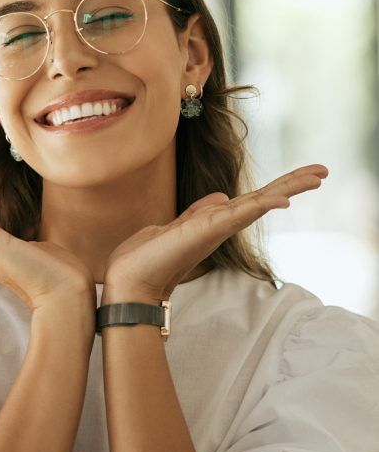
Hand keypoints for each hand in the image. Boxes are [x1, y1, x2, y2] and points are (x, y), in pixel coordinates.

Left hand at [103, 164, 328, 302]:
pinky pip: (239, 214)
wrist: (129, 280)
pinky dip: (262, 206)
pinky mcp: (207, 231)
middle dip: (293, 184)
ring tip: (317, 175)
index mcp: (216, 222)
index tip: (303, 175)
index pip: (253, 199)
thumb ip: (200, 211)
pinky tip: (283, 199)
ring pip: (259, 203)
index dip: (278, 187)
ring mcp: (217, 228)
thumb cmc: (148, 257)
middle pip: (264, 199)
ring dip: (288, 188)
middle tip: (323, 171)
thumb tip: (221, 196)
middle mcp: (222, 225)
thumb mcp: (177, 225)